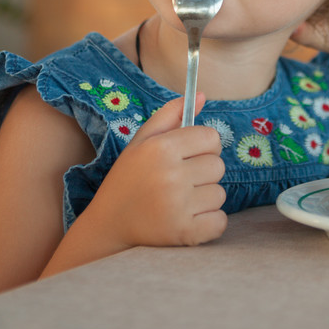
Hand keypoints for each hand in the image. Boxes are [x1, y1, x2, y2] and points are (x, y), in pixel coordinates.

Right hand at [86, 93, 226, 249]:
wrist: (109, 226)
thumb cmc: (129, 178)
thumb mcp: (142, 141)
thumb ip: (170, 114)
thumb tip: (202, 95)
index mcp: (161, 148)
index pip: (211, 138)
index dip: (203, 146)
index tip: (188, 156)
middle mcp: (171, 175)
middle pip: (218, 166)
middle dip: (203, 172)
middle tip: (180, 181)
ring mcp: (178, 206)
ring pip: (219, 194)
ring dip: (204, 199)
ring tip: (179, 202)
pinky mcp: (184, 233)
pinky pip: (220, 221)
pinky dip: (209, 223)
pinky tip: (187, 220)